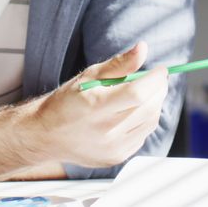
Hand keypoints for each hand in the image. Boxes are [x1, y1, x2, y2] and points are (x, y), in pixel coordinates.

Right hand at [34, 41, 167, 167]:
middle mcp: (105, 132)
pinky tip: (133, 111)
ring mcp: (113, 148)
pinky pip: (143, 135)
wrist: (47, 135)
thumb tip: (143, 48)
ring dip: (154, 104)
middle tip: (156, 78)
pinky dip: (145, 120)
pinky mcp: (117, 157)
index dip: (155, 80)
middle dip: (159, 89)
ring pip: (150, 122)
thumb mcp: (88, 76)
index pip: (137, 94)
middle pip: (149, 108)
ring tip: (144, 93)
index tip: (161, 70)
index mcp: (95, 107)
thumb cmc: (67, 102)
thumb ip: (119, 64)